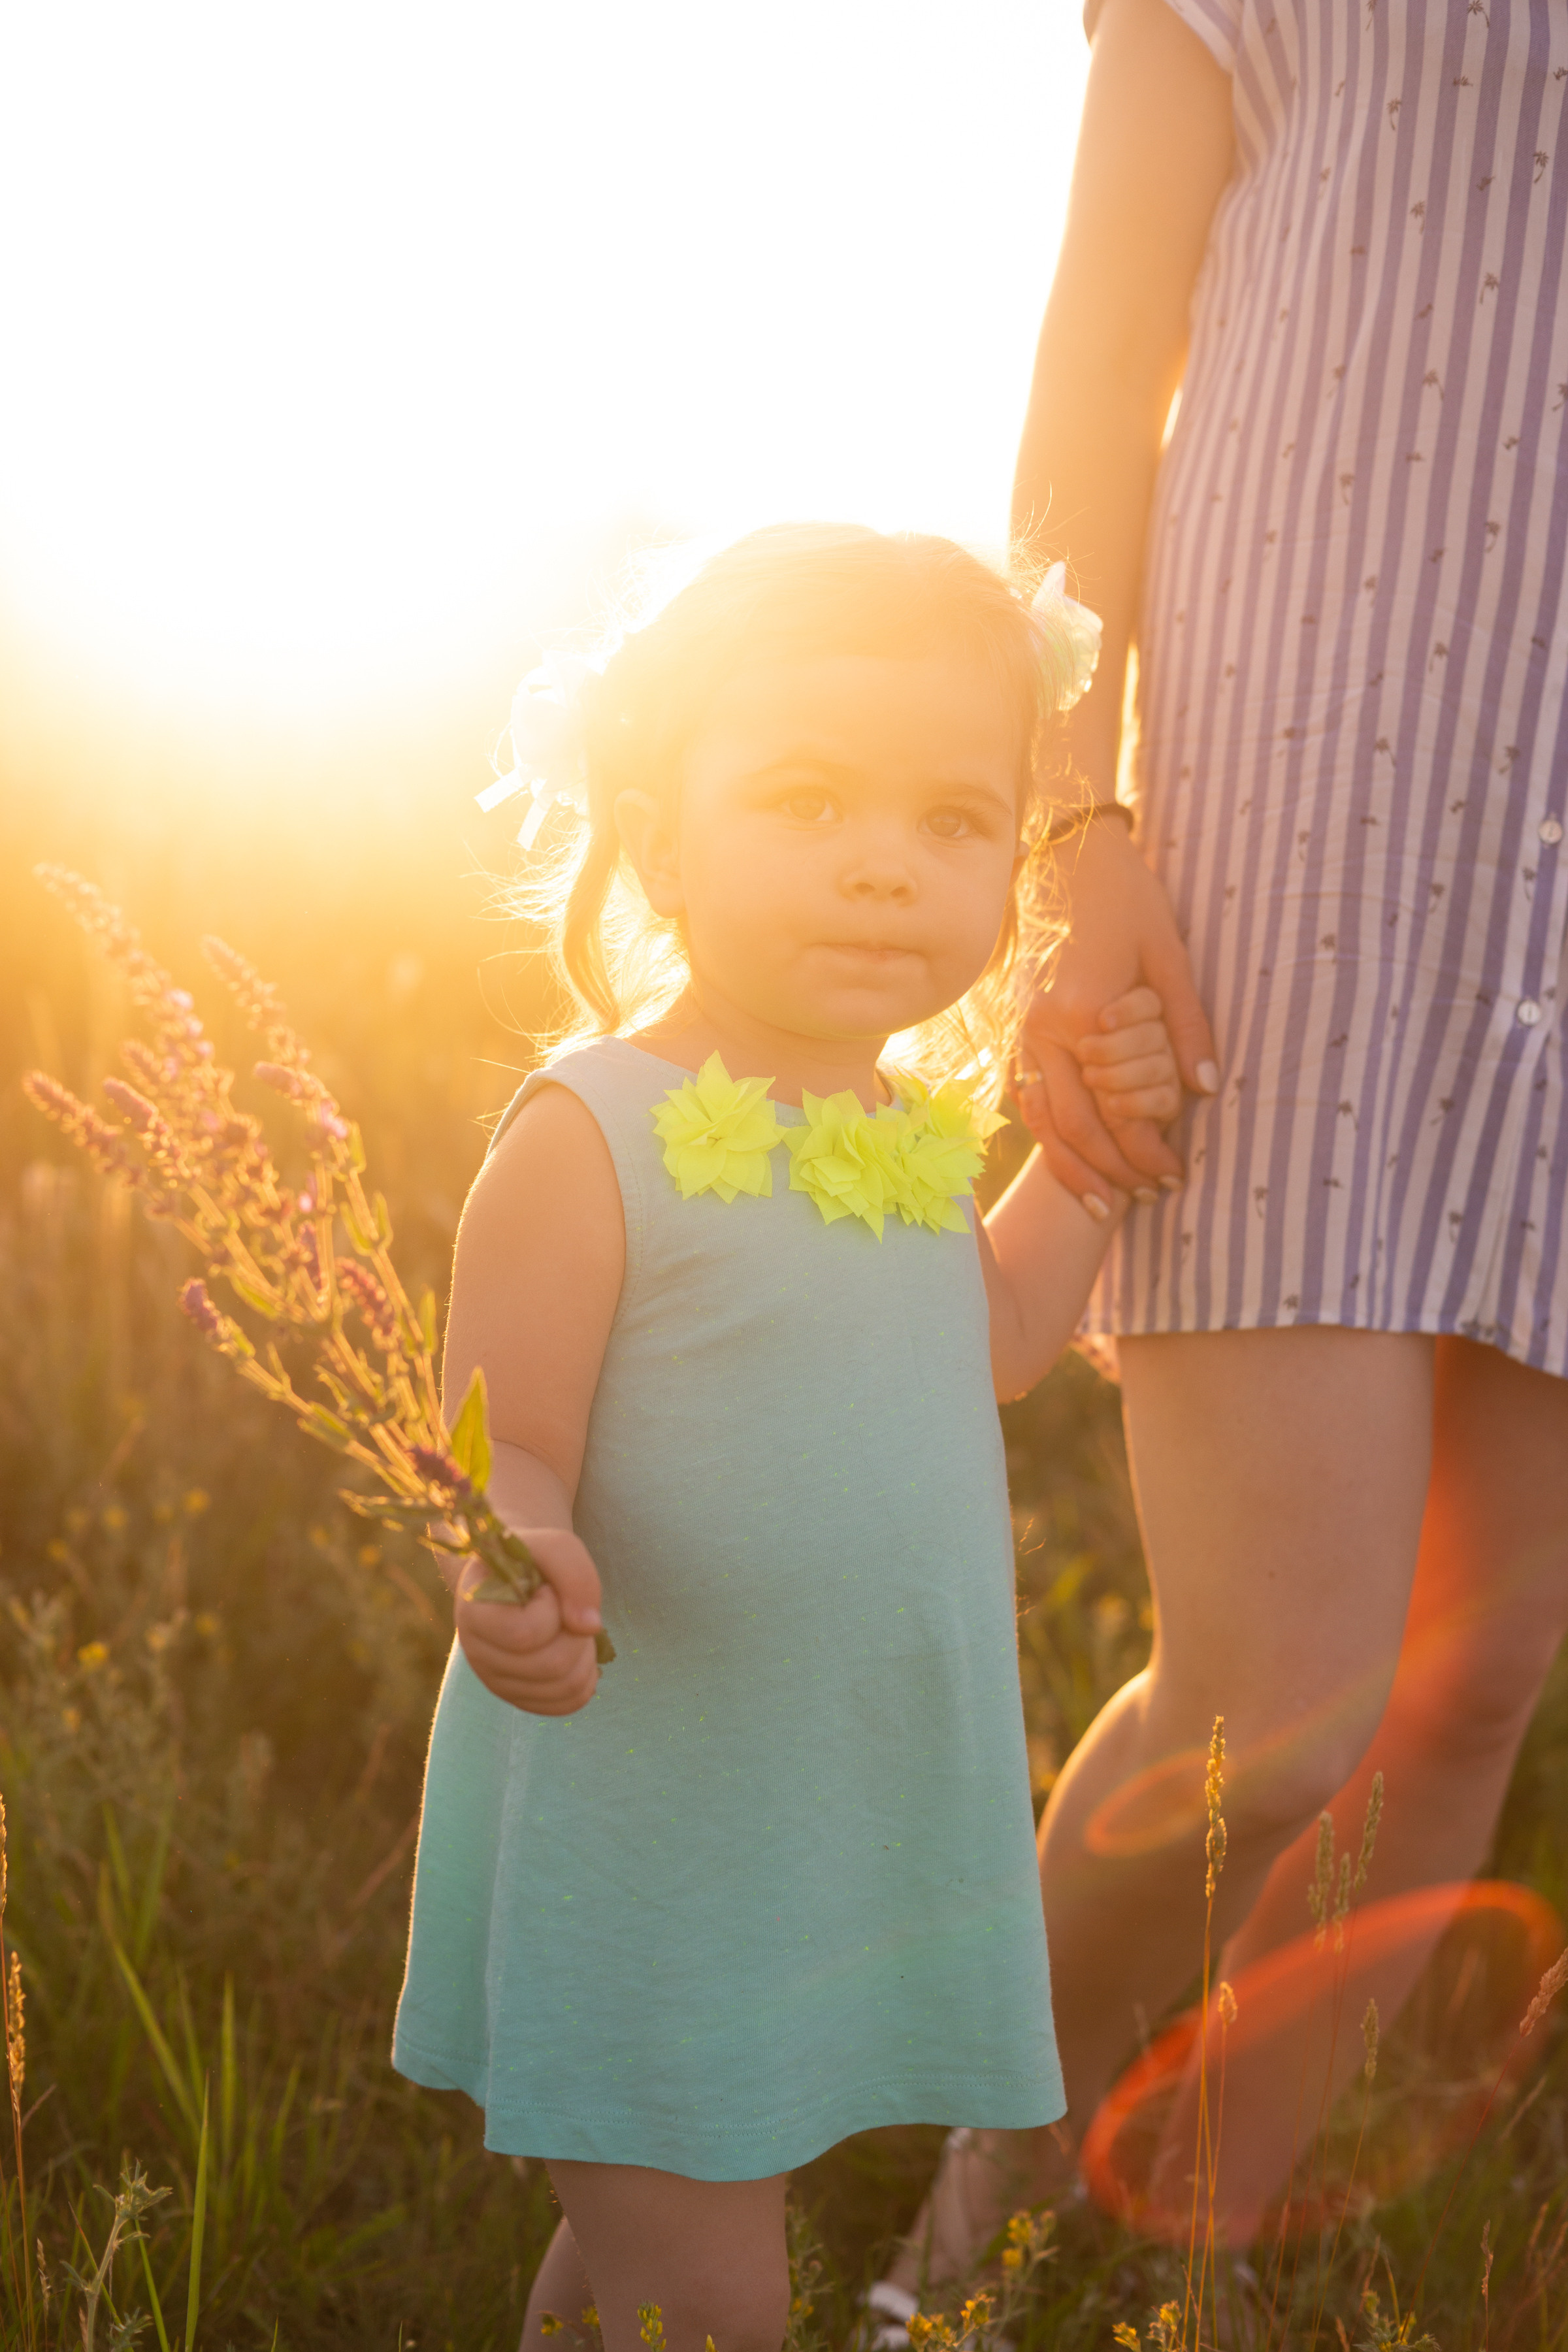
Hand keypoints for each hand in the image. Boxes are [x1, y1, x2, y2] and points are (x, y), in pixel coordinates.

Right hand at [454, 1528, 602, 1715]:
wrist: (513, 1575)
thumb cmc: (532, 1559)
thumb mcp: (554, 1545)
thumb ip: (575, 1574)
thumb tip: (589, 1627)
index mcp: (473, 1612)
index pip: (524, 1633)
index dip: (552, 1610)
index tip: (545, 1589)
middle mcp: (477, 1653)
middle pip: (551, 1665)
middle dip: (577, 1634)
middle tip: (568, 1611)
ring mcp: (496, 1681)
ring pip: (564, 1687)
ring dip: (585, 1654)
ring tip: (571, 1628)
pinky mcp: (518, 1697)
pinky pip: (568, 1703)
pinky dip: (586, 1677)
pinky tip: (576, 1651)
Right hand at [1017, 822, 1218, 1207]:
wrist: (1066, 858)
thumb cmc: (1127, 901)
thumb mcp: (1170, 958)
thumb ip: (1187, 1027)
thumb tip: (1207, 1090)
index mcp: (1084, 1014)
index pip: (1116, 1108)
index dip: (1147, 1150)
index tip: (1177, 1173)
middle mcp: (1044, 1031)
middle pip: (1075, 1127)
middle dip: (1113, 1172)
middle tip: (1151, 1197)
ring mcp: (1022, 1031)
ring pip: (1042, 1121)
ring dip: (1074, 1167)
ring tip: (1105, 1203)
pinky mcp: (1016, 1029)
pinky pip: (1027, 1098)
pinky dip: (1048, 1136)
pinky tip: (1070, 1162)